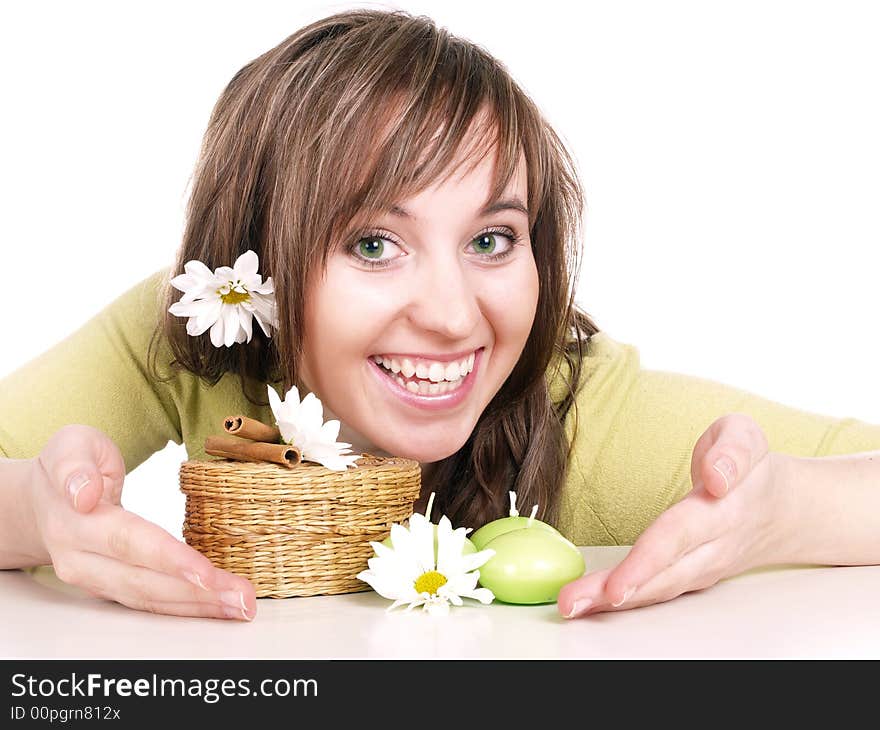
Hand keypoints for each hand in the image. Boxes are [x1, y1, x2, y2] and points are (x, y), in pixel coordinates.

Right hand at [29, 424, 256, 620]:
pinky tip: (219, 606)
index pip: (129, 543)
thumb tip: (83, 494)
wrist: (40, 501)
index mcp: (76, 521)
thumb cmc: (71, 464)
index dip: (169, 560)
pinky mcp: (108, 589)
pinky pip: (150, 603)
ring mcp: (94, 580)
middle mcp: (82, 559)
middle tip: (243, 598)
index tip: (206, 574)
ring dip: (198, 607)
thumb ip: (76, 465)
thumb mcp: (71, 446)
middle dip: (197, 593)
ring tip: (241, 606)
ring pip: (149, 600)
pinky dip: (186, 607)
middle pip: (145, 582)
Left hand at [557, 413, 792, 617]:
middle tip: (571, 604)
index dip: (647, 562)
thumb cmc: (752, 468)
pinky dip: (621, 602)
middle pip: (661, 575)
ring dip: (610, 603)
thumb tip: (716, 476)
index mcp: (722, 511)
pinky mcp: (690, 578)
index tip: (617, 585)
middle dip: (615, 593)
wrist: (786, 510)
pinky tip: (588, 604)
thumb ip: (732, 450)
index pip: (679, 537)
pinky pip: (655, 592)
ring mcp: (702, 570)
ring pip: (656, 590)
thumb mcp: (747, 436)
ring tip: (570, 606)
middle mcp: (711, 549)